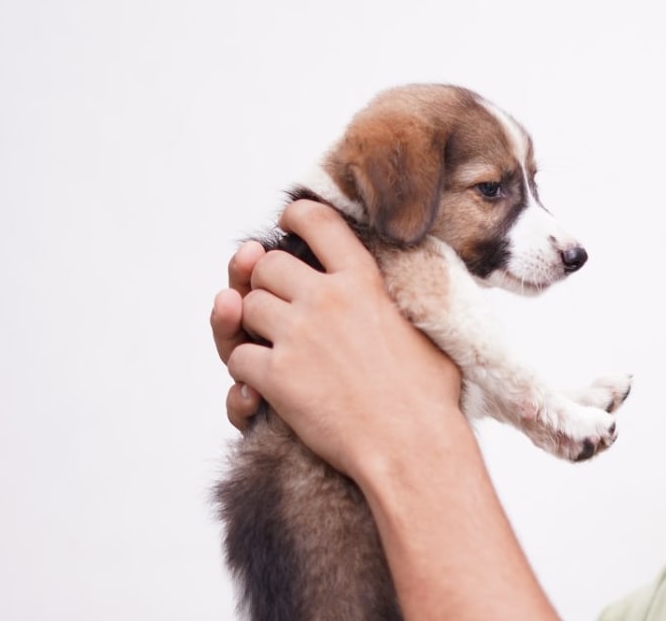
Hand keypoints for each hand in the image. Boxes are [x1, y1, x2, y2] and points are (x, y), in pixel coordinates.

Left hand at [221, 200, 464, 479]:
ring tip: (271, 347)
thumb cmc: (429, 399)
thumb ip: (400, 304)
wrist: (412, 446)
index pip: (317, 222)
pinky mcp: (276, 377)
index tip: (285, 227)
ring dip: (250, 328)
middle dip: (264, 283)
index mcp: (363, 282)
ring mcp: (297, 336)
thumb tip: (398, 296)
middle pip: (266, 267)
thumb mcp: (426, 331)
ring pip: (244, 309)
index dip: (294, 218)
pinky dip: (244, 372)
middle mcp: (325, 300)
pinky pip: (237, 358)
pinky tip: (263, 385)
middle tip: (275, 305)